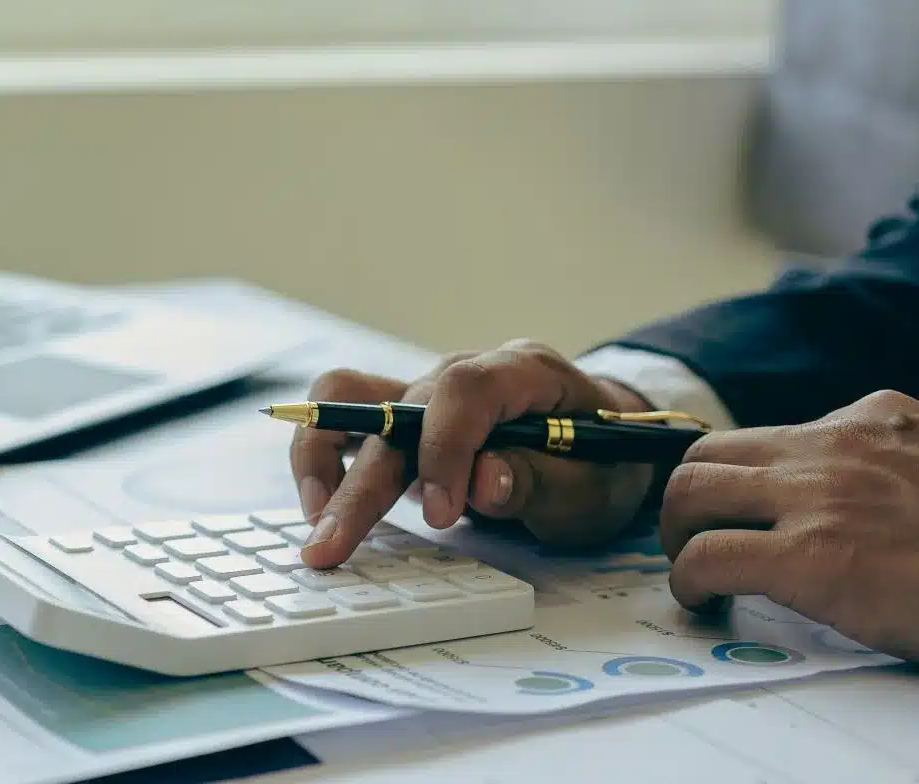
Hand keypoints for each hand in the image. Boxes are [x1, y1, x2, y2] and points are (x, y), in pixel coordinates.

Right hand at [290, 341, 660, 568]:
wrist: (601, 450)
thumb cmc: (600, 465)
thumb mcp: (593, 487)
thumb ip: (541, 481)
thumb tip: (483, 483)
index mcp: (524, 374)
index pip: (466, 390)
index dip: (445, 449)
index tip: (442, 517)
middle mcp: (464, 373)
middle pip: (394, 410)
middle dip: (360, 483)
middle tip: (332, 545)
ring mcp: (427, 392)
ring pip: (347, 396)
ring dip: (322, 457)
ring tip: (317, 521)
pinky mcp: (401, 418)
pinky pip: (344, 416)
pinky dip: (326, 456)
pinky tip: (323, 503)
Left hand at [661, 390, 918, 666]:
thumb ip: (892, 462)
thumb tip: (859, 487)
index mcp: (872, 418)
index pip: (774, 434)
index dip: (746, 478)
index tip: (743, 510)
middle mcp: (831, 444)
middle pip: (710, 453)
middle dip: (690, 498)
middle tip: (696, 537)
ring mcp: (813, 498)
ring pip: (690, 492)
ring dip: (678, 533)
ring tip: (693, 567)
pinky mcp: (806, 557)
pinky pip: (709, 557)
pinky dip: (689, 580)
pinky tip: (702, 600)